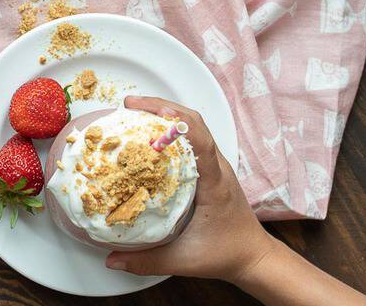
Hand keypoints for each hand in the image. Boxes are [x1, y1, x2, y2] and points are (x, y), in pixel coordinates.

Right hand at [105, 96, 275, 281]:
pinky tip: (150, 133)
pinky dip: (170, 128)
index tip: (149, 111)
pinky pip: (191, 137)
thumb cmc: (227, 254)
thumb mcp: (184, 260)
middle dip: (161, 107)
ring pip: (193, 126)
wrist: (254, 256)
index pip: (199, 141)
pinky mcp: (210, 168)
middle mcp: (216, 167)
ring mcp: (214, 165)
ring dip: (166, 113)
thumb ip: (146, 261)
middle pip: (194, 122)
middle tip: (130, 104)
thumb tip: (111, 259)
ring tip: (135, 111)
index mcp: (213, 183)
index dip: (175, 122)